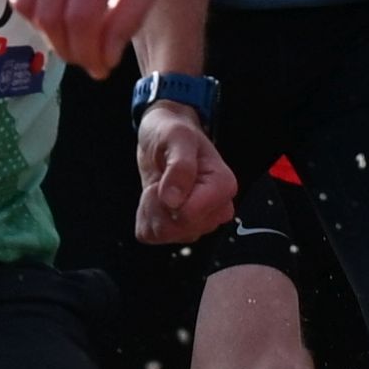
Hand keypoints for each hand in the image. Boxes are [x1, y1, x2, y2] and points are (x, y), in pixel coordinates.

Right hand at [0, 0, 187, 75]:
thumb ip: (130, 13)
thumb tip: (102, 58)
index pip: (81, 16)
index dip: (87, 51)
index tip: (100, 67)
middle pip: (49, 13)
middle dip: (66, 48)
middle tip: (83, 57)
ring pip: (23, 0)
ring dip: (42, 31)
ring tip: (67, 35)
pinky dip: (23, 5)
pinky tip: (47, 9)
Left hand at [132, 98, 240, 245]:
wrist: (162, 136)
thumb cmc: (173, 132)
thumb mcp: (177, 137)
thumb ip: (180, 166)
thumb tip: (173, 200)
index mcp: (223, 186)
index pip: (192, 215)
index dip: (170, 199)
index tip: (167, 175)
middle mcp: (216, 209)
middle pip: (180, 229)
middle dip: (160, 205)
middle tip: (161, 178)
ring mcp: (198, 222)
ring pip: (166, 234)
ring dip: (152, 209)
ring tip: (158, 185)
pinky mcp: (178, 228)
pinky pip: (152, 235)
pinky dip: (145, 217)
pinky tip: (152, 198)